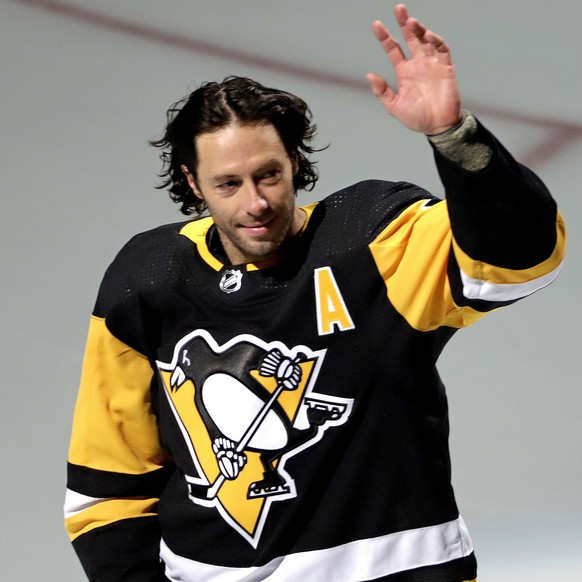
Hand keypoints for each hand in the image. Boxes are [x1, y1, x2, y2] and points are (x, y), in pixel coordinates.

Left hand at [367, 4, 460, 134]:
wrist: (438, 126)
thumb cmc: (417, 118)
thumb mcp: (394, 107)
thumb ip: (382, 92)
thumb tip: (369, 75)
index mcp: (404, 73)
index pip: (393, 50)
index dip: (385, 37)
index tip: (376, 25)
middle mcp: (418, 65)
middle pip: (410, 38)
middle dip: (404, 24)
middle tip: (398, 8)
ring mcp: (432, 64)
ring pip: (425, 41)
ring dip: (419, 30)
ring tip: (411, 21)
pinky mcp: (445, 68)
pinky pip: (441, 50)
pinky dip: (436, 41)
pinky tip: (428, 36)